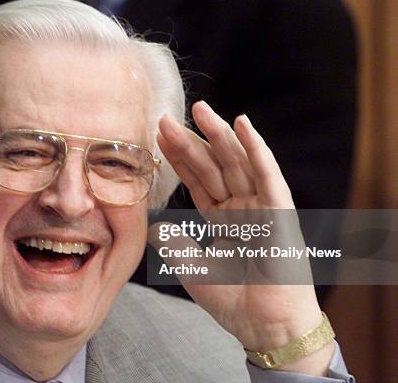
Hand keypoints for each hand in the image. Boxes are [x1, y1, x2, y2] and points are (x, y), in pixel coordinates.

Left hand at [156, 101, 333, 374]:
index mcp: (223, 218)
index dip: (179, 158)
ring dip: (219, 134)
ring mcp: (262, 206)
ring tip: (199, 109)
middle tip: (167, 116)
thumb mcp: (193, 267)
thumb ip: (176, 243)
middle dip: (191, 140)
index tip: (158, 135)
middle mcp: (242, 206)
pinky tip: (242, 125)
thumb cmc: (234, 300)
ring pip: (237, 162)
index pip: (197, 179)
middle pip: (213, 165)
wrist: (265, 326)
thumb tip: (155, 225)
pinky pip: (267, 175)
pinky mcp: (280, 212)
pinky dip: (256, 149)